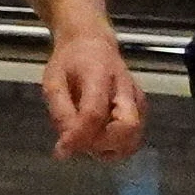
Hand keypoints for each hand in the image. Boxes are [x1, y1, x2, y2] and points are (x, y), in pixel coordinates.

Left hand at [42, 31, 145, 159]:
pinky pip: (132, 139)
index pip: (95, 113)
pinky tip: (97, 135)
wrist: (92, 43)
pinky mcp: (141, 110)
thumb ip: (60, 114)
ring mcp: (138, 100)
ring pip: (133, 139)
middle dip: (101, 144)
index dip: (79, 137)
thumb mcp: (53, 82)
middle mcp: (127, 88)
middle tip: (78, 141)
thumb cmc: (70, 62)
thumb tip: (65, 150)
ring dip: (107, 148)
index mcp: (101, 75)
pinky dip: (114, 146)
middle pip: (127, 128)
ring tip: (86, 137)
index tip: (61, 151)